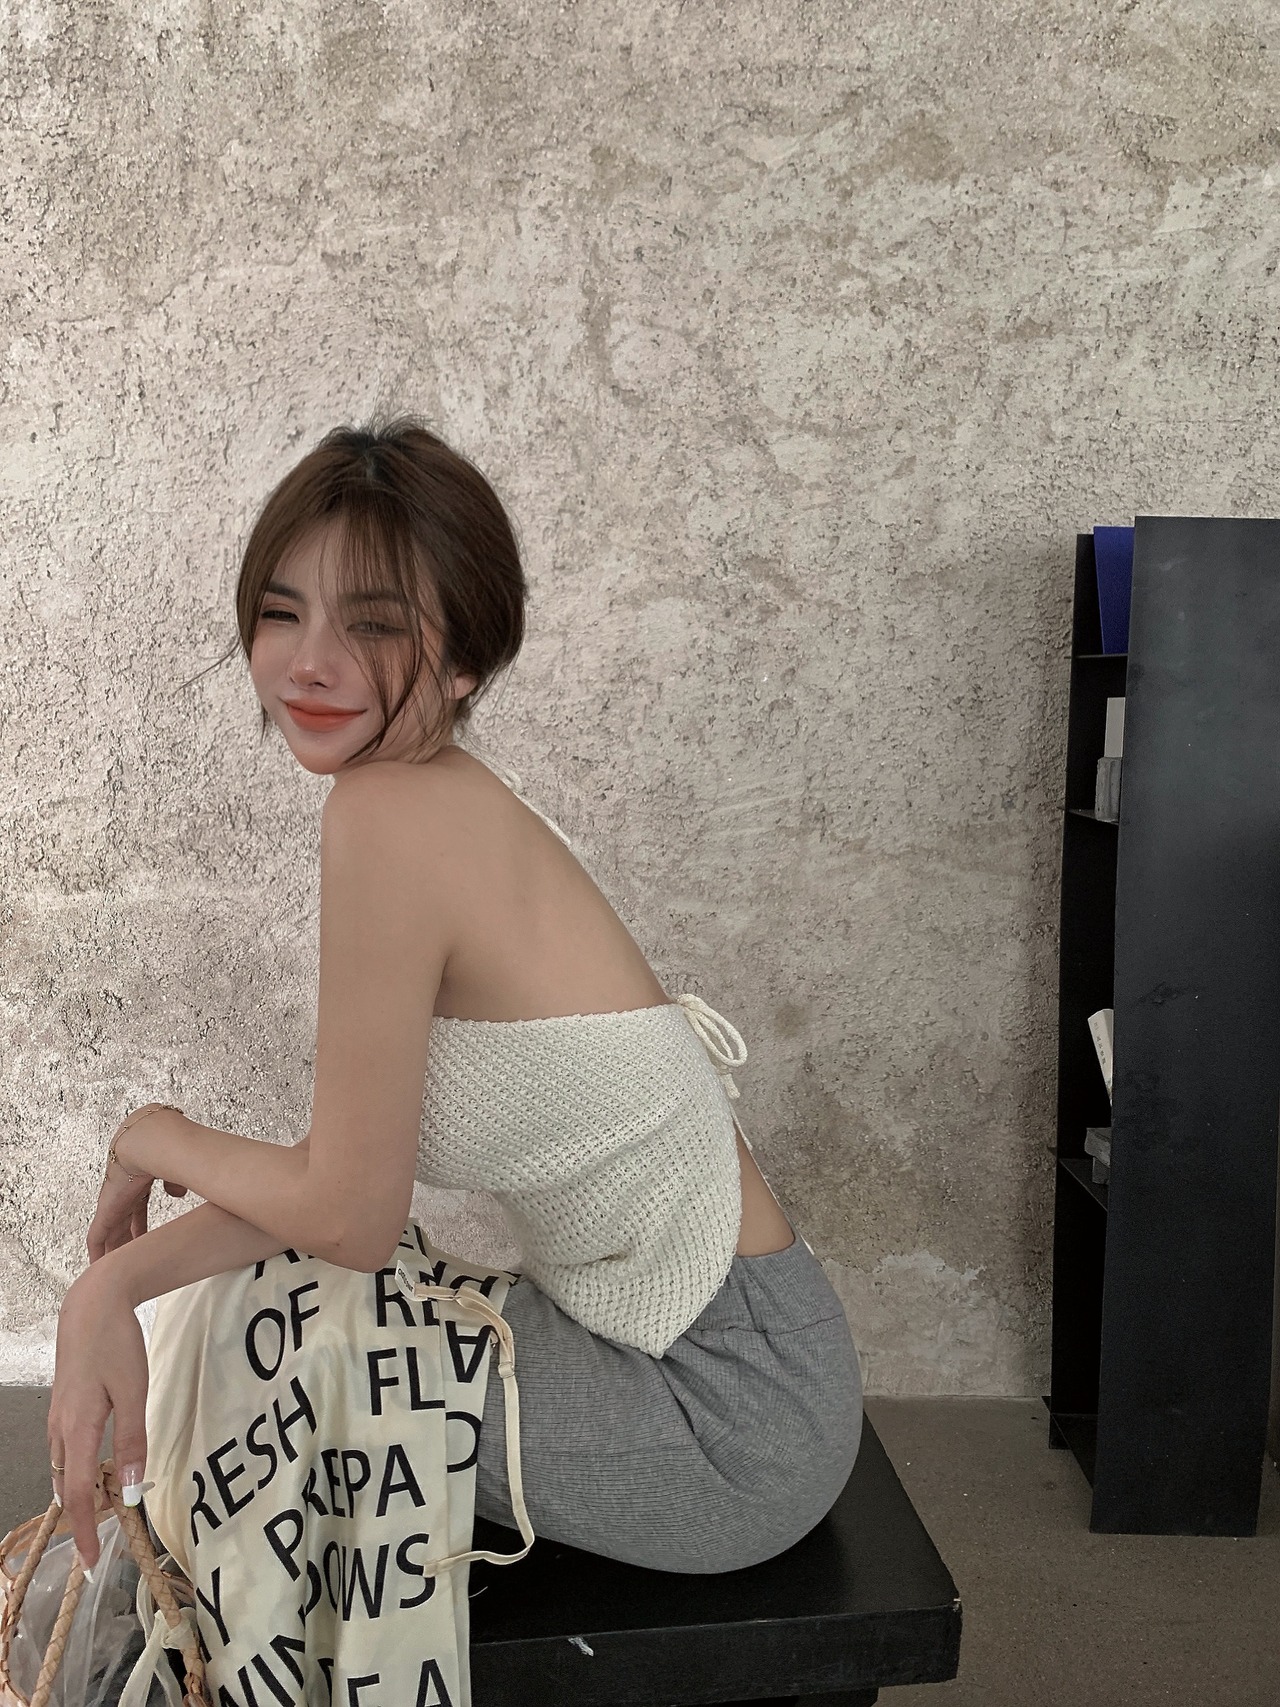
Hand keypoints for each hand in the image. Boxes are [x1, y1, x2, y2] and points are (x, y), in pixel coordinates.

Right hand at [49, 1266, 149, 1572]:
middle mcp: (60, 1429)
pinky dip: (77, 1472)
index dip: (84, 1531)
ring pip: (64, 1470)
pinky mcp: (62, 1409)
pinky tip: (94, 1474)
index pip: (78, 1495)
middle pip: (67, 1488)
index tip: (88, 1562)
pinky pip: (66, 1453)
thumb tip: (131, 1487)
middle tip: (97, 1548)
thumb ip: (133, 1439)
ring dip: (80, 1496)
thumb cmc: (116, 1343)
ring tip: (101, 1518)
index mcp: (77, 1429)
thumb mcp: (134, 1390)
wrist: (92, 1305)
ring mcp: (57, 1419)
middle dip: (81, 1520)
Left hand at [87, 1104, 188, 1263]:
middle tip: (131, 1262)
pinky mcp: (105, 1210)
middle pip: (122, 1224)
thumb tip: (177, 1193)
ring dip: (113, 1251)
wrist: (151, 1142)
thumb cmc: (167, 1149)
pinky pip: (96, 1237)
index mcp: (138, 1182)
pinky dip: (97, 1253)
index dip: (140, 1226)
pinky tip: (96, 1266)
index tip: (145, 1241)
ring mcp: (112, 1202)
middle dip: (127, 1242)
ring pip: (110, 1233)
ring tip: (115, 1270)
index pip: (136, 1209)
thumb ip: (175, 1182)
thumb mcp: (175, 1171)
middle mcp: (123, 1192)